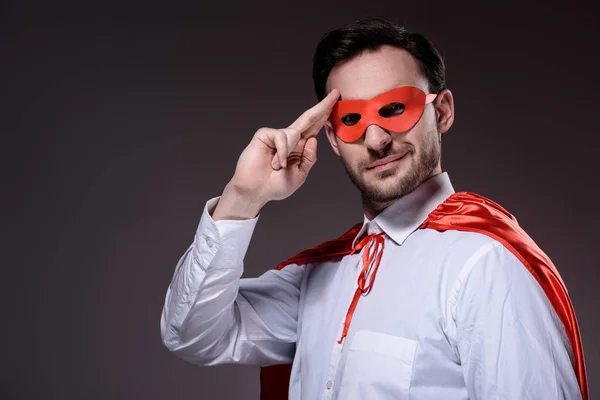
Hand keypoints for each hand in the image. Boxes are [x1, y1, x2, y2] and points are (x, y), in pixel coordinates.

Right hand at [227, 89, 339, 206]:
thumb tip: (314, 139)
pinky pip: (281, 137)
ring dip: (288, 153)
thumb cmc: (275, 185)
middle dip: (323, 107)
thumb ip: (309, 158)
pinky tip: (274, 163)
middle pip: (309, 119)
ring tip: (278, 167)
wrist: (255, 191)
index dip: (325, 116)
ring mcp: (276, 136)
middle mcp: (289, 139)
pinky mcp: (265, 135)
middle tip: (336, 94)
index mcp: (299, 147)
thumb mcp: (300, 174)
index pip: (314, 128)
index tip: (336, 103)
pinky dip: (281, 152)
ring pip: (294, 133)